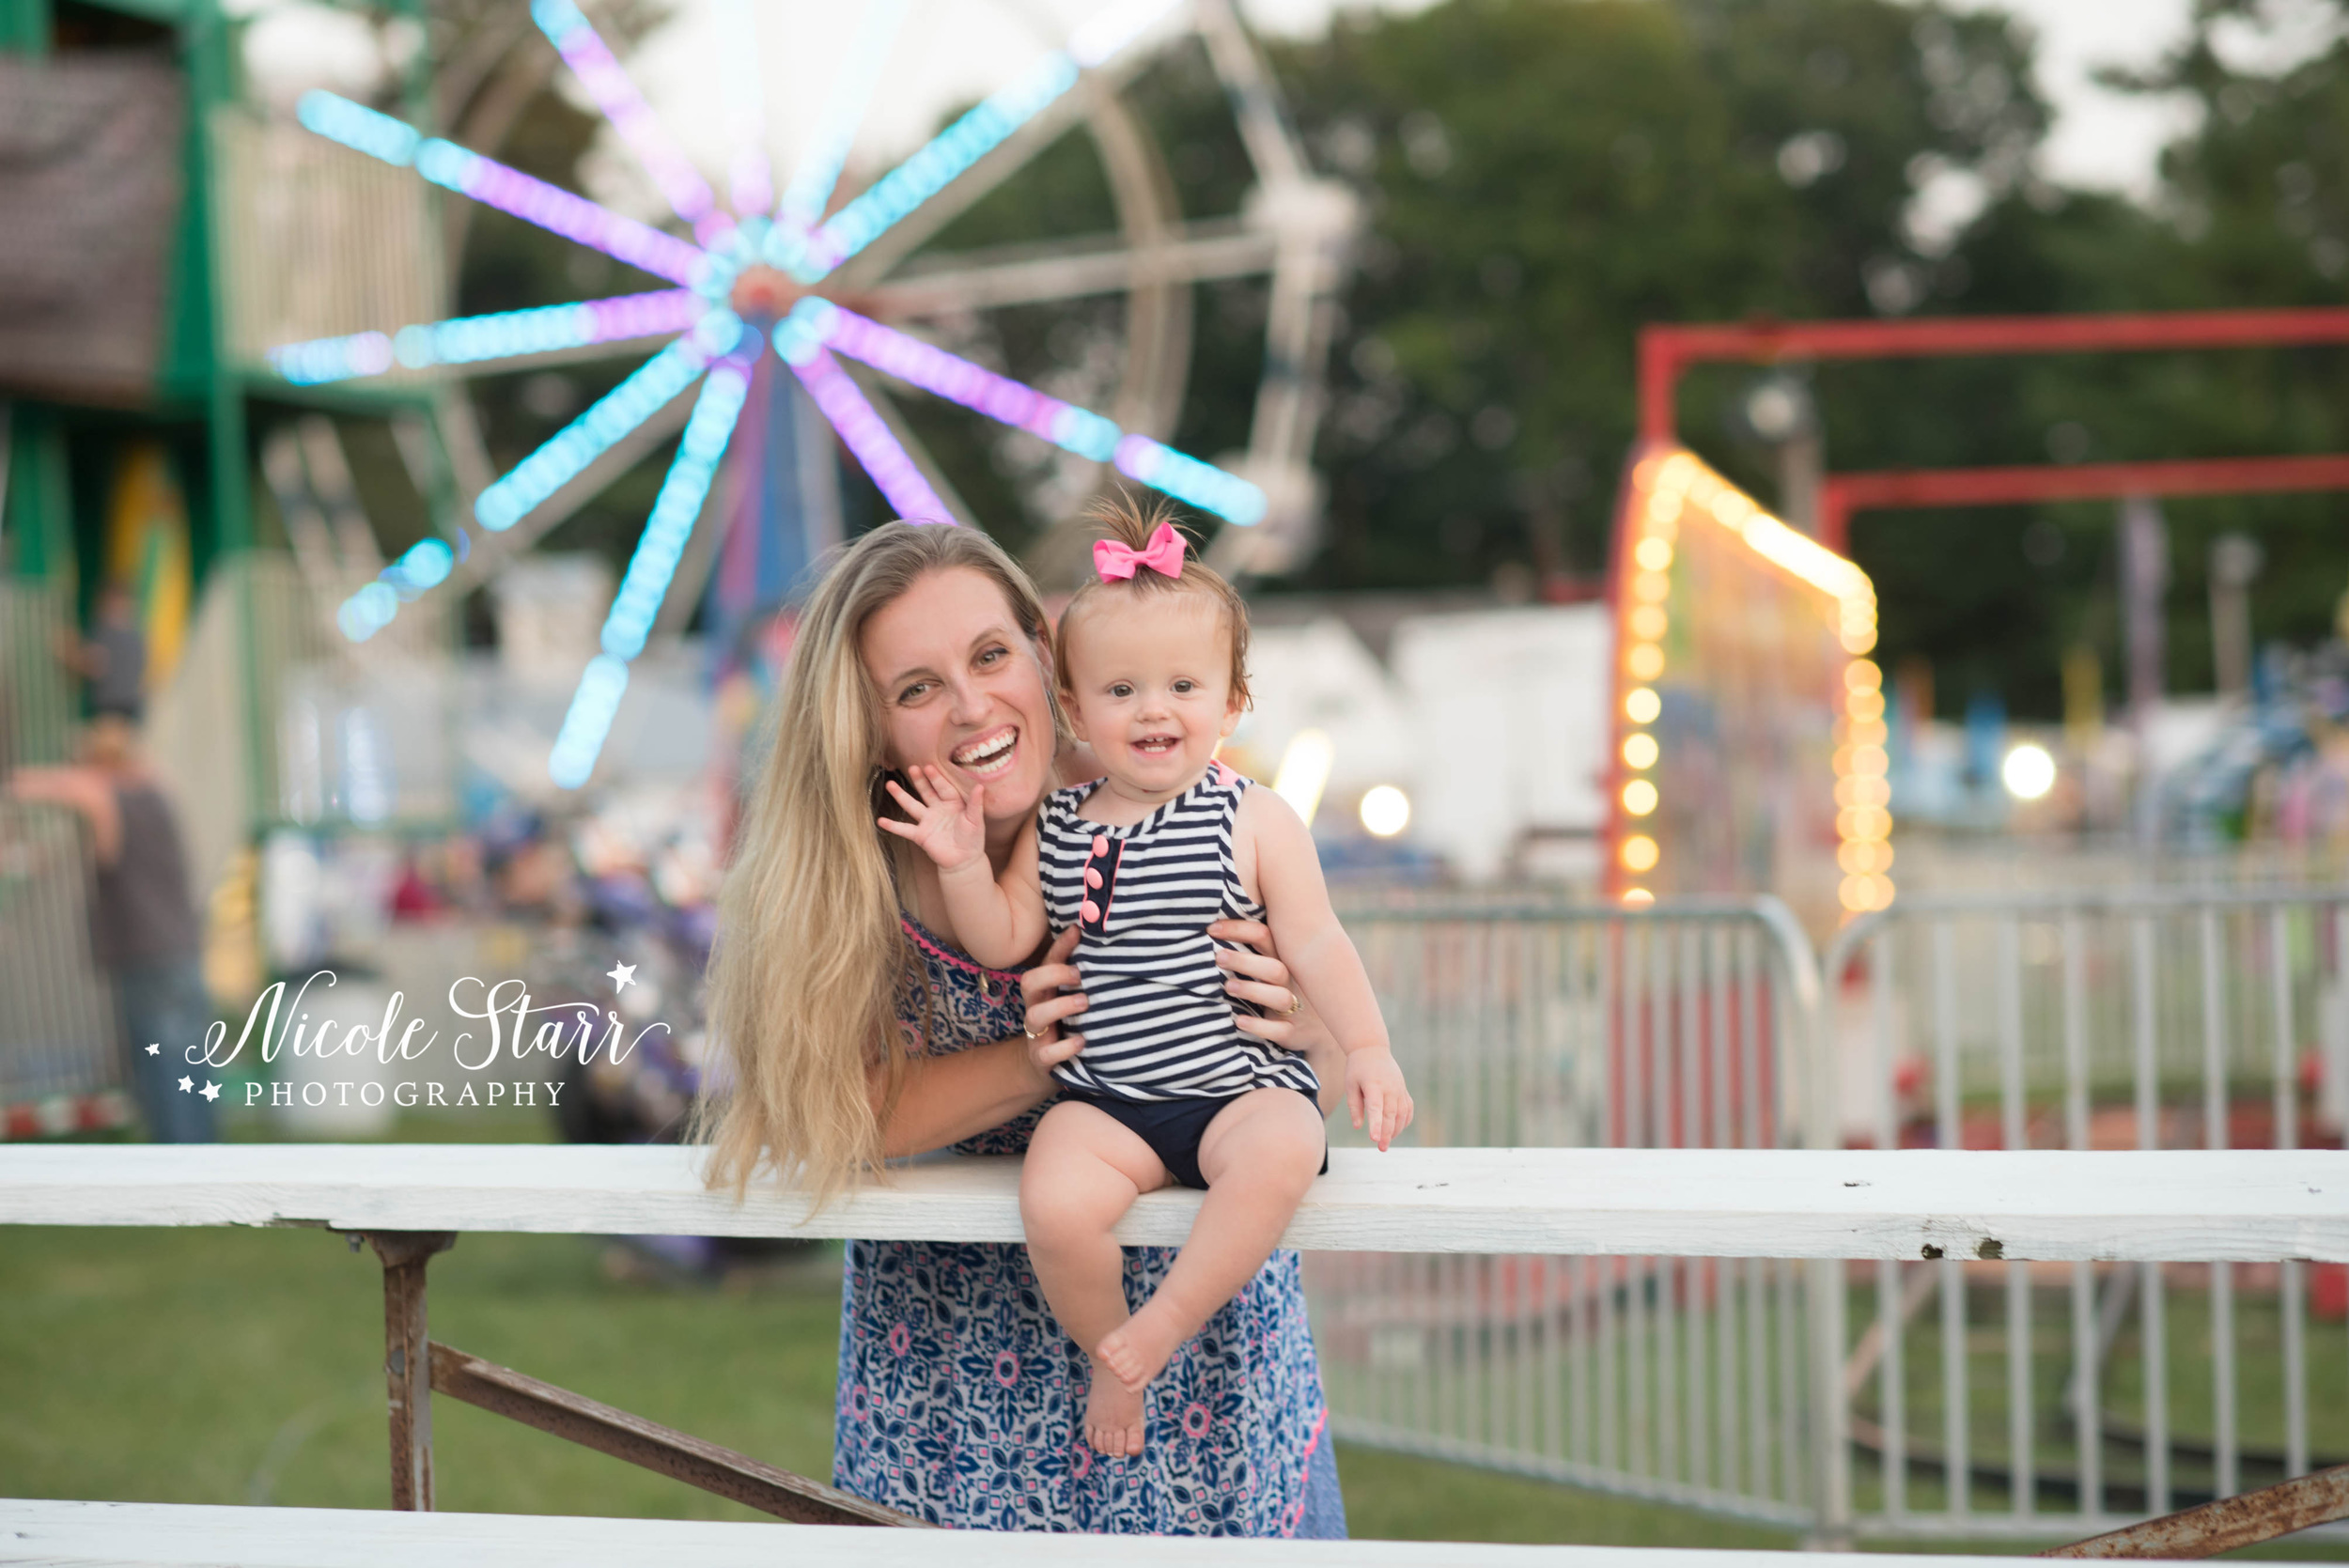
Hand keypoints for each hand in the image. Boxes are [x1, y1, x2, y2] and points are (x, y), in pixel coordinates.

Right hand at [876, 765, 986, 872]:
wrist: (964, 861)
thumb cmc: (973, 839)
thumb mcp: (976, 820)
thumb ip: (976, 804)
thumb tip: (980, 786)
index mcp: (952, 803)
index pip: (943, 787)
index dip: (936, 778)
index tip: (928, 767)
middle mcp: (937, 809)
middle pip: (926, 792)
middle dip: (919, 780)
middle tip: (912, 768)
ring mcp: (927, 821)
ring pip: (911, 805)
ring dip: (901, 795)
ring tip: (890, 784)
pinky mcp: (920, 835)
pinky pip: (905, 829)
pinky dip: (893, 826)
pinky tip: (881, 821)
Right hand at [1018, 924, 1085, 1073]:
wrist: (1044, 1066)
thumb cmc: (1064, 1024)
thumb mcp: (1069, 999)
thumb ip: (1082, 979)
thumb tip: (1107, 946)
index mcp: (1044, 991)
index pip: (1046, 962)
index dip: (1060, 946)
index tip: (1078, 931)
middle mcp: (1036, 1007)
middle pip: (1029, 983)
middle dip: (1053, 974)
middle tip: (1080, 975)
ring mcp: (1036, 1034)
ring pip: (1035, 1016)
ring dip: (1060, 1006)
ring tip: (1084, 1003)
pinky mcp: (1042, 1058)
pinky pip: (1047, 1053)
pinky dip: (1065, 1047)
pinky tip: (1082, 1041)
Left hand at [1209, 918, 1302, 1046]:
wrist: (1321, 1028)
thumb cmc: (1288, 987)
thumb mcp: (1277, 963)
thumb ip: (1255, 946)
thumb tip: (1214, 923)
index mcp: (1285, 959)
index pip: (1265, 936)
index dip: (1239, 929)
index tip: (1211, 929)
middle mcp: (1294, 981)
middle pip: (1274, 967)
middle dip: (1245, 961)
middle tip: (1218, 957)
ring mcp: (1297, 1008)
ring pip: (1279, 997)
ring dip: (1252, 990)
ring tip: (1228, 986)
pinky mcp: (1294, 1032)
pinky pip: (1280, 1030)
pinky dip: (1259, 1026)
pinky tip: (1239, 1020)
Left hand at [1345, 1046, 1412, 1151]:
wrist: (1372, 1049)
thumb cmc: (1357, 1068)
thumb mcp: (1350, 1085)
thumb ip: (1354, 1106)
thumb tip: (1358, 1127)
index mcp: (1373, 1085)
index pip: (1376, 1108)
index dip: (1376, 1124)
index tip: (1374, 1138)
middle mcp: (1389, 1087)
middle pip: (1391, 1114)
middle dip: (1387, 1133)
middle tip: (1381, 1148)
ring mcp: (1399, 1089)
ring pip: (1402, 1114)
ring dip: (1396, 1130)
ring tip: (1386, 1142)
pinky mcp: (1403, 1090)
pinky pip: (1408, 1108)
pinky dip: (1405, 1121)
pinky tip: (1397, 1129)